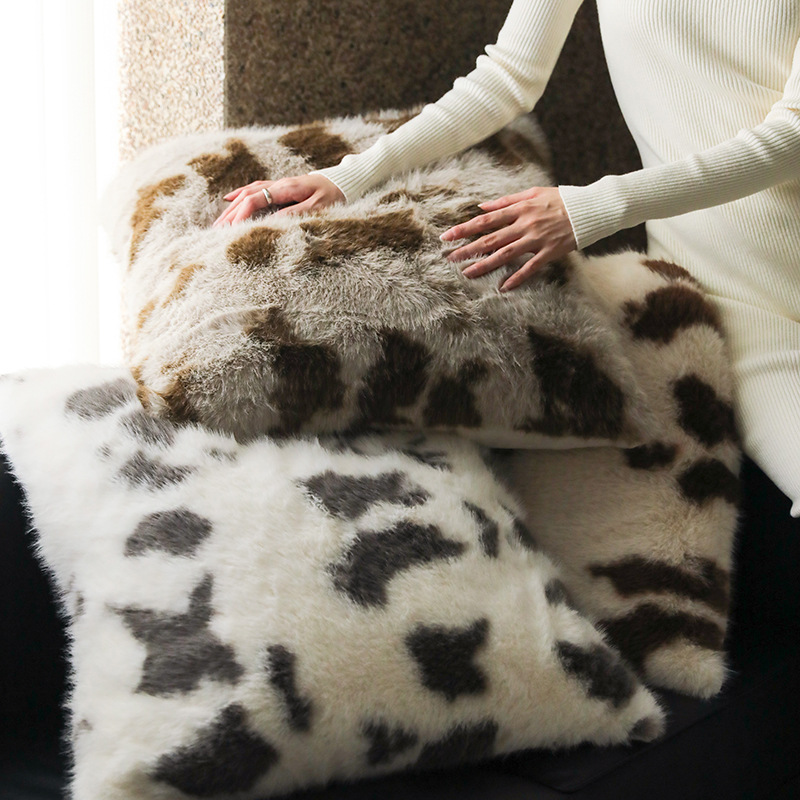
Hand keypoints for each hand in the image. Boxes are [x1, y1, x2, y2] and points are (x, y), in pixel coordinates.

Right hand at [212, 174, 344, 226]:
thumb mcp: (318, 207)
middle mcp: (279, 184)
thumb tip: (272, 222)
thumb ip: (295, 213)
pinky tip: (231, 198)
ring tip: (219, 221)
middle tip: (215, 229)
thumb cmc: (335, 194)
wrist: (345, 180)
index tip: (231, 229)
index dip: (241, 214)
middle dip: (230, 213)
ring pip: (248, 193)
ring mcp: (279, 184)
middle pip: (246, 196)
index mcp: (286, 188)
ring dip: (232, 206)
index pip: (255, 200)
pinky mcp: (282, 187)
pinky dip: (241, 194)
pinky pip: (256, 189)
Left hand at [440, 187, 576, 290]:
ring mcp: (537, 239)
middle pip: (490, 238)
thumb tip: (481, 207)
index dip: (465, 228)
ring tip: (467, 273)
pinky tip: (503, 287)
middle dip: (468, 249)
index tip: (447, 236)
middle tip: (449, 258)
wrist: (591, 208)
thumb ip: (506, 201)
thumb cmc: (561, 199)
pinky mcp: (550, 252)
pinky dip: (517, 277)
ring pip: (506, 254)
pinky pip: (530, 267)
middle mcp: (525, 224)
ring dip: (485, 264)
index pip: (485, 220)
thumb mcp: (533, 193)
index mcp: (519, 209)